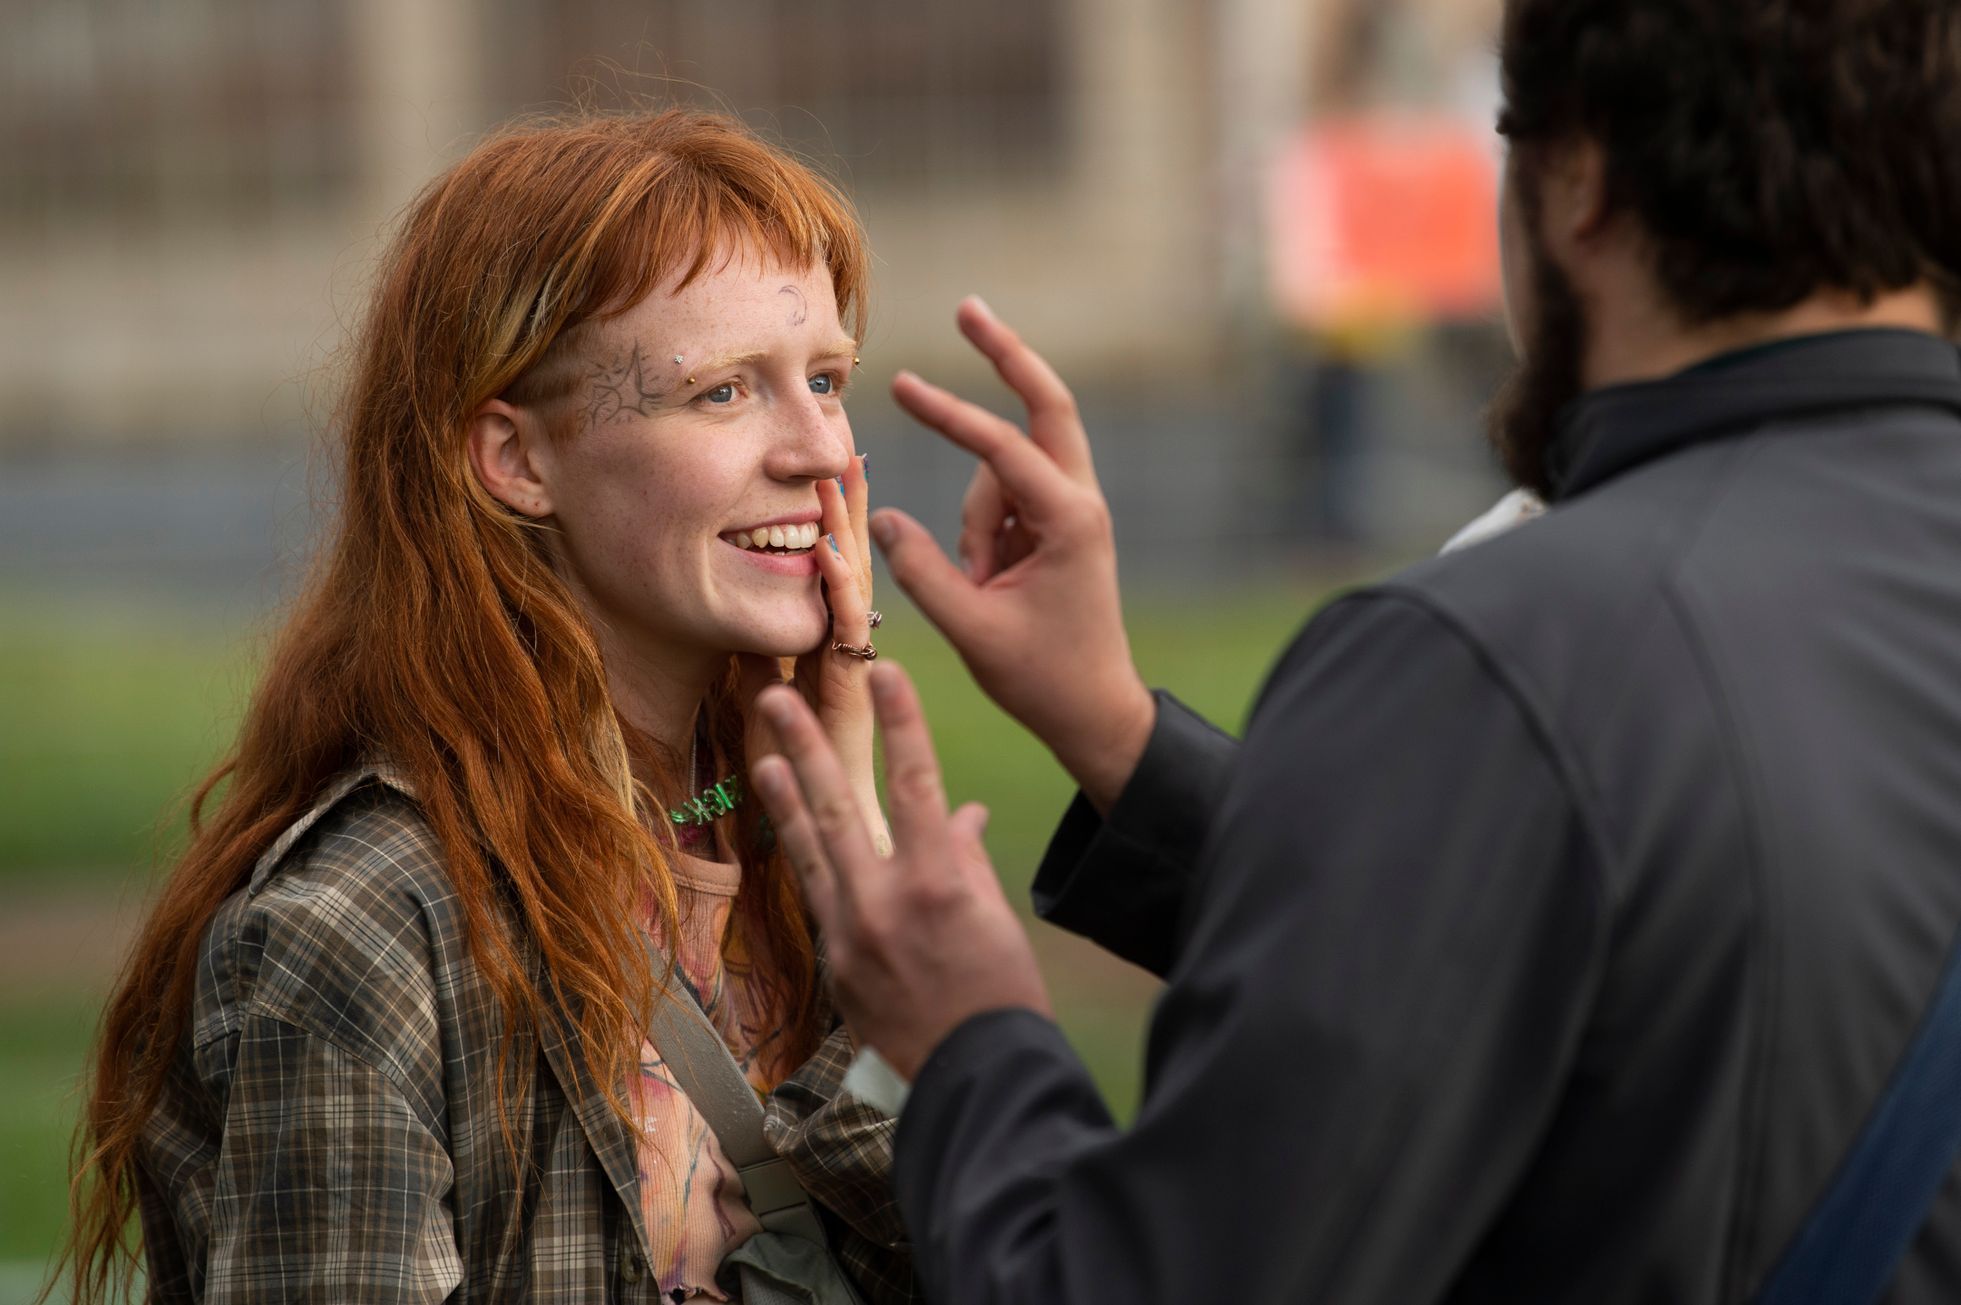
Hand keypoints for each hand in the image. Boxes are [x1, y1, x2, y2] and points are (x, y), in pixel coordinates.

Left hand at [740, 454, 889, 851]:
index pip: (838, 573)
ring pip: (854, 588)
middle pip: (853, 567)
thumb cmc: (797, 772)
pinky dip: (834, 587)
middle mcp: (848, 651)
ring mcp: (853, 669)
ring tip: (840, 479)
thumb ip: (753, 662)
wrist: (829, 831)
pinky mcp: (848, 692)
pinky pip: (844, 632)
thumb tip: (736, 623)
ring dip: (846, 532)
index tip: (833, 474)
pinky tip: (822, 548)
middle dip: (851, 511)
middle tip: (850, 452)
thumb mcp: (759, 699)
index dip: (838, 524)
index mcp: (832, 646)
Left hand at [751, 663, 1051, 1078]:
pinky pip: (820, 899)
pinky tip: (792, 830)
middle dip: (806, 747)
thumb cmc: (1002, 996)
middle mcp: (884, 902)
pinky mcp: (837, 966)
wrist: (974, 1080)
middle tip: (775, 698)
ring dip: (786, 800)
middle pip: (838, 807)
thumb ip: (968, 860)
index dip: (902, 723)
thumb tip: (963, 815)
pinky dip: (809, 861)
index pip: (916, 783)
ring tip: (763, 755)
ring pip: (811, 851)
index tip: (885, 672)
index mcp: (938, 883)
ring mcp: (852, 935)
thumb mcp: (997, 919)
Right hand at [876, 297, 1153, 810]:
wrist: (1095, 711)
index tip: (900, 385)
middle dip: (1005, 357)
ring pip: (1002, 475)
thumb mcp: (972, 631)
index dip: (950, 414)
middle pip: (1045, 406)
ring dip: (976, 526)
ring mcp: (1072, 510)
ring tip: (988, 594)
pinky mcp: (1058, 525)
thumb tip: (886, 517)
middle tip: (966, 308)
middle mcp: (1081, 502)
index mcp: (1072, 522)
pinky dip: (983, 535)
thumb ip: (923, 572)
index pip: (1004, 449)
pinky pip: (1002, 504)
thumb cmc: (1042, 677)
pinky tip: (995, 586)